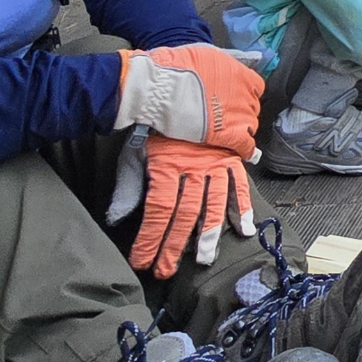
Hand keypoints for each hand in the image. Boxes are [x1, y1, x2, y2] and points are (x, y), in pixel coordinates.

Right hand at [117, 45, 262, 157]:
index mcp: (241, 74)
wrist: (160, 88)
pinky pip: (245, 145)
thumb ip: (230, 60)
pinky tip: (244, 151)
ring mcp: (239, 115)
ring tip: (227, 130)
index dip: (246, 93)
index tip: (236, 97)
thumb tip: (249, 58)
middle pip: (252, 106)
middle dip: (241, 110)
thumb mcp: (208, 53)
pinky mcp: (229, 135)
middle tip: (225, 114)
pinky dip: (246, 149)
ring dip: (241, 128)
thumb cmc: (177, 68)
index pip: (256, 87)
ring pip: (250, 125)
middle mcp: (244, 94)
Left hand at [126, 135, 254, 277]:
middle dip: (174, 245)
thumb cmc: (152, 127)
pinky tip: (244, 229)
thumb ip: (129, 187)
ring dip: (209, 234)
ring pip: (213, 203)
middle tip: (166, 270)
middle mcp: (194, 167)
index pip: (159, 210)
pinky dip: (243, 207)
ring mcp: (215, 163)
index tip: (142, 260)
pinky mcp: (230, 158)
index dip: (151, 238)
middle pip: (185, 213)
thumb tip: (117, 219)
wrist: (175, 91)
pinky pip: (239, 185)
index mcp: (167, 166)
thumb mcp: (134, 153)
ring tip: (204, 259)